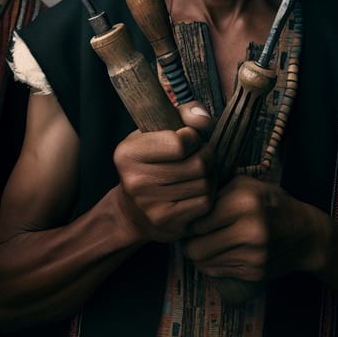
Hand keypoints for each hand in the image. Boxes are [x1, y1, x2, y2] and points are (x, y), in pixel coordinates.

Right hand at [113, 126, 214, 242]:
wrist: (132, 211)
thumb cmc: (148, 162)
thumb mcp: (153, 131)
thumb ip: (182, 113)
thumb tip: (204, 119)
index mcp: (128, 154)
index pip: (179, 143)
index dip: (192, 137)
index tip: (188, 138)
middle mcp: (136, 181)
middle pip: (197, 164)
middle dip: (206, 155)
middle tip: (201, 153)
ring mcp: (152, 206)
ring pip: (205, 183)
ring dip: (210, 174)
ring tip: (200, 170)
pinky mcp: (168, 223)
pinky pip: (205, 202)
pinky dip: (208, 193)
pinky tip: (198, 188)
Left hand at [183, 175, 325, 282]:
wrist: (305, 234)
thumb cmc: (269, 203)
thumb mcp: (245, 185)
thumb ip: (215, 191)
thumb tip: (184, 202)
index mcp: (243, 202)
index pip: (196, 221)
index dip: (188, 221)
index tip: (189, 218)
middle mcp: (248, 231)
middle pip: (195, 247)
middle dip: (189, 241)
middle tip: (193, 234)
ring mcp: (253, 256)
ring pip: (203, 262)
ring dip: (200, 254)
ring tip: (206, 241)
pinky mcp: (255, 273)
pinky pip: (217, 272)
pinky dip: (213, 263)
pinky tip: (221, 251)